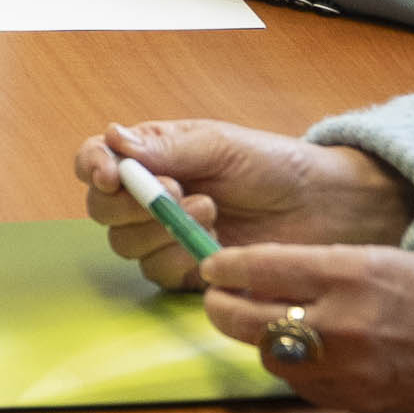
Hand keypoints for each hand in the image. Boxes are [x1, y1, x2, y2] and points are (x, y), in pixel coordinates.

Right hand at [74, 119, 411, 287]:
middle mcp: (148, 196)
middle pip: (101, 208)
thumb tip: (114, 140)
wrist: (321, 207)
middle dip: (131, 202)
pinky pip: (158, 272)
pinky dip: (179, 257)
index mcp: (151, 156)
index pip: (95, 159)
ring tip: (210, 210)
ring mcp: (164, 236)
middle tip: (175, 190)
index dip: (92, 166)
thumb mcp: (220, 145)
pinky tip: (213, 243)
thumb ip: (167, 148)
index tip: (111, 174)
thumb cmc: (272, 164)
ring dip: (161, 229)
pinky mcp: (185, 270)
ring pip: (126, 244)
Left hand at [199, 242, 413, 412]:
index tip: (213, 265)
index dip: (226, 266)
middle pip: (245, 319)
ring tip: (266, 324)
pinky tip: (308, 354)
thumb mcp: (387, 258)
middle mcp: (341, 323)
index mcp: (351, 273)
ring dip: (260, 339)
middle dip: (221, 307)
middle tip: (217, 298)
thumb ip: (326, 268)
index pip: (260, 267)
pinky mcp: (355, 403)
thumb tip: (266, 274)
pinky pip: (302, 386)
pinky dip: (296, 368)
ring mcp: (346, 370)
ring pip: (268, 356)